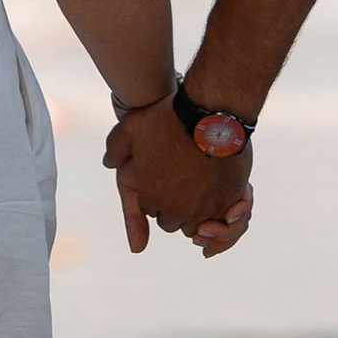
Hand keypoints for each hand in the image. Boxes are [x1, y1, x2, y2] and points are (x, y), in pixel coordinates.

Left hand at [104, 99, 252, 258]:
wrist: (211, 113)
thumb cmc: (169, 119)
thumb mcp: (132, 128)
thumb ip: (116, 147)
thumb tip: (109, 162)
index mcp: (150, 196)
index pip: (150, 210)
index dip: (156, 194)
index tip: (163, 179)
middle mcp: (175, 209)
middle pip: (172, 221)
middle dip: (173, 207)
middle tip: (180, 184)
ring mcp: (203, 209)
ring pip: (196, 223)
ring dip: (195, 211)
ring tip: (199, 187)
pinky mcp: (228, 203)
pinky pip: (221, 219)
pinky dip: (218, 208)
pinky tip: (216, 187)